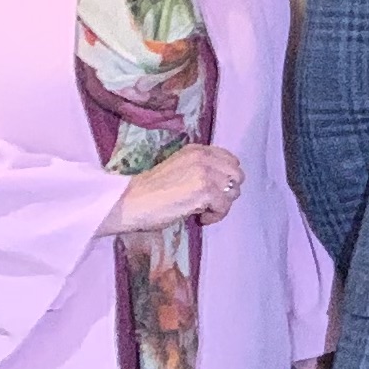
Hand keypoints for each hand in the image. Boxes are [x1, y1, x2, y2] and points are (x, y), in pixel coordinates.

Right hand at [109, 144, 243, 234]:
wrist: (131, 201)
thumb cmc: (150, 191)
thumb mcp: (179, 169)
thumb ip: (200, 170)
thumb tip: (221, 184)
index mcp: (197, 150)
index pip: (230, 160)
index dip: (225, 179)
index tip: (212, 192)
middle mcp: (203, 157)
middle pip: (237, 175)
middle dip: (227, 192)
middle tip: (209, 204)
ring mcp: (205, 173)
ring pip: (233, 191)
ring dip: (221, 205)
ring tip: (202, 212)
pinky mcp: (205, 191)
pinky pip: (224, 206)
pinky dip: (215, 216)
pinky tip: (199, 218)